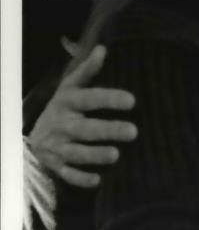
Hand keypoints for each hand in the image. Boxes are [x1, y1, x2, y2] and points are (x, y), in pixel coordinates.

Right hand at [28, 44, 136, 187]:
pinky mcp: (56, 166)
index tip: (132, 100)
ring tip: (116, 155)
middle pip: (86, 129)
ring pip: (77, 153)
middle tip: (134, 131)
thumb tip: (103, 48)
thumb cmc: (64, 106)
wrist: (33, 136)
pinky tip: (98, 181)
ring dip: (96, 155)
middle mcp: (62, 125)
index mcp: (68, 102)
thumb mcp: (71, 86)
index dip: (109, 99)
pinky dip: (81, 178)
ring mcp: (58, 147)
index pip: (90, 99)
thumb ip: (87, 70)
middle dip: (108, 130)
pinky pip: (68, 175)